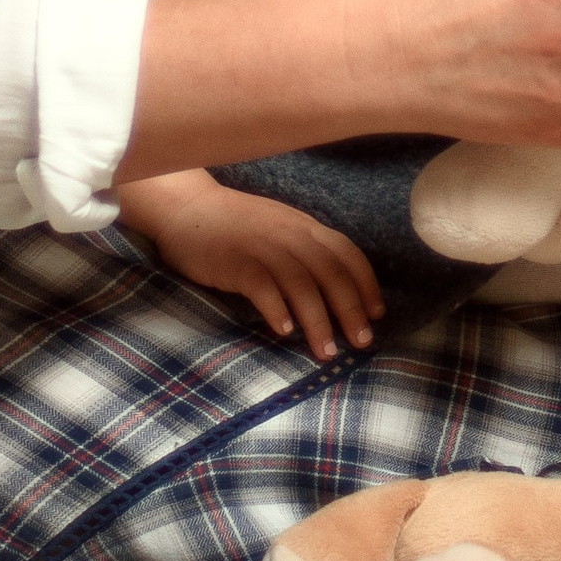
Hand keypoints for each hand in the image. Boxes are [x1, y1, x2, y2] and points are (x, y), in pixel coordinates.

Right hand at [114, 171, 383, 361]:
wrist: (184, 208)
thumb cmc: (233, 226)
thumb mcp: (277, 229)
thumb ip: (303, 251)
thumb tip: (333, 289)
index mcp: (303, 226)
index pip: (347, 253)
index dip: (365, 284)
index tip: (377, 314)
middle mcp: (289, 234)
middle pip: (330, 272)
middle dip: (350, 309)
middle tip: (360, 343)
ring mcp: (262, 246)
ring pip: (302, 283)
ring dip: (318, 320)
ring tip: (325, 351)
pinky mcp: (235, 261)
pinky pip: (263, 286)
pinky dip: (278, 309)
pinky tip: (285, 331)